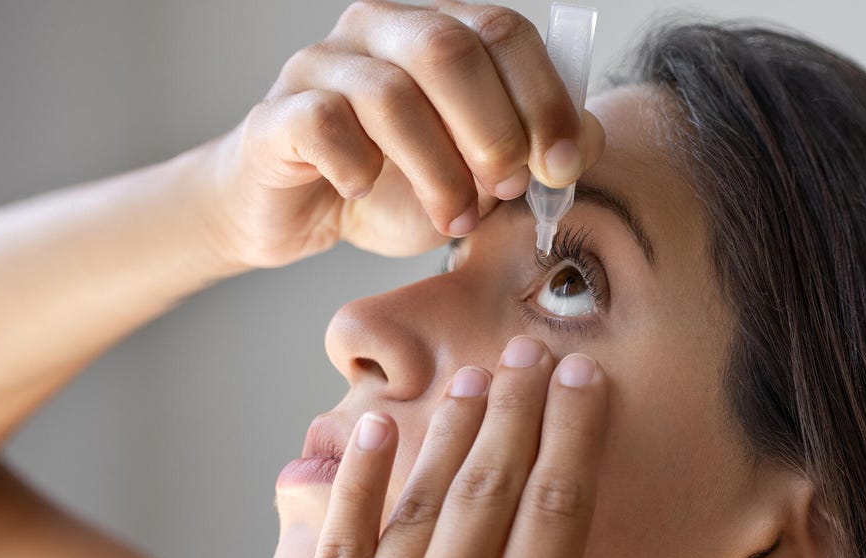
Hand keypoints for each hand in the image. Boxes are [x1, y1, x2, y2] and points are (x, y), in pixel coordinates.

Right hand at [200, 1, 604, 268]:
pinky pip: (325, 124)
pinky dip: (358, 167)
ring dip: (437, 170)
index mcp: (439, 30)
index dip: (544, 99)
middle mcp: (380, 29)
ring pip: (392, 94)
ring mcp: (322, 64)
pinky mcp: (278, 112)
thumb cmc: (397, 187)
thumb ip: (536, 152)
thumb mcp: (482, 176)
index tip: (562, 166)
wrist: (300, 214)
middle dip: (494, 130)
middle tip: (507, 190)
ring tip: (452, 220)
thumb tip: (587, 139)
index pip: (505, 32)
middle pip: (449, 49)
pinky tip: (367, 192)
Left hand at [276, 335, 763, 557]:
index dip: (576, 440)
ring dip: (450, 435)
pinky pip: (336, 545)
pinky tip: (369, 433)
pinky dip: (354, 484)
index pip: (556, 515)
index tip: (588, 382)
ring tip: (477, 377)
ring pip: (418, 505)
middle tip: (533, 351)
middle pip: (490, 493)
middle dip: (518, 415)